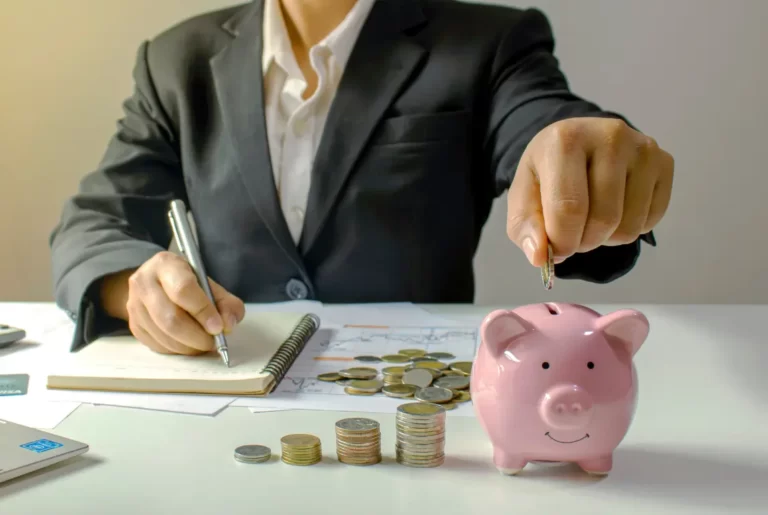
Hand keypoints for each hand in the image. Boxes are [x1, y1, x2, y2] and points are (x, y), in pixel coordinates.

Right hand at [103, 251, 244, 354]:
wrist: (155, 284)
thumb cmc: (187, 283)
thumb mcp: (209, 284)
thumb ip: (226, 303)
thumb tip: (228, 325)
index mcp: (166, 264)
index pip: (183, 289)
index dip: (203, 311)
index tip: (218, 327)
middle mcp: (144, 282)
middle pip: (171, 318)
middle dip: (197, 336)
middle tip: (213, 342)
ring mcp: (134, 305)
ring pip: (164, 335)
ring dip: (189, 346)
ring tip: (204, 344)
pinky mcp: (134, 325)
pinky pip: (158, 345)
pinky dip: (178, 350)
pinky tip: (189, 344)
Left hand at [506, 117, 672, 265]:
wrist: (577, 144)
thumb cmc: (548, 174)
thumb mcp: (523, 197)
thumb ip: (526, 229)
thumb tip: (541, 257)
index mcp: (565, 141)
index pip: (569, 209)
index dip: (562, 242)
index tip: (556, 250)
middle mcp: (610, 136)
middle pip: (604, 219)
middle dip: (585, 242)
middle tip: (574, 234)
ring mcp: (642, 147)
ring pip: (630, 226)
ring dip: (607, 238)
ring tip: (592, 219)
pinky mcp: (663, 161)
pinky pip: (651, 220)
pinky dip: (631, 228)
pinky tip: (616, 209)